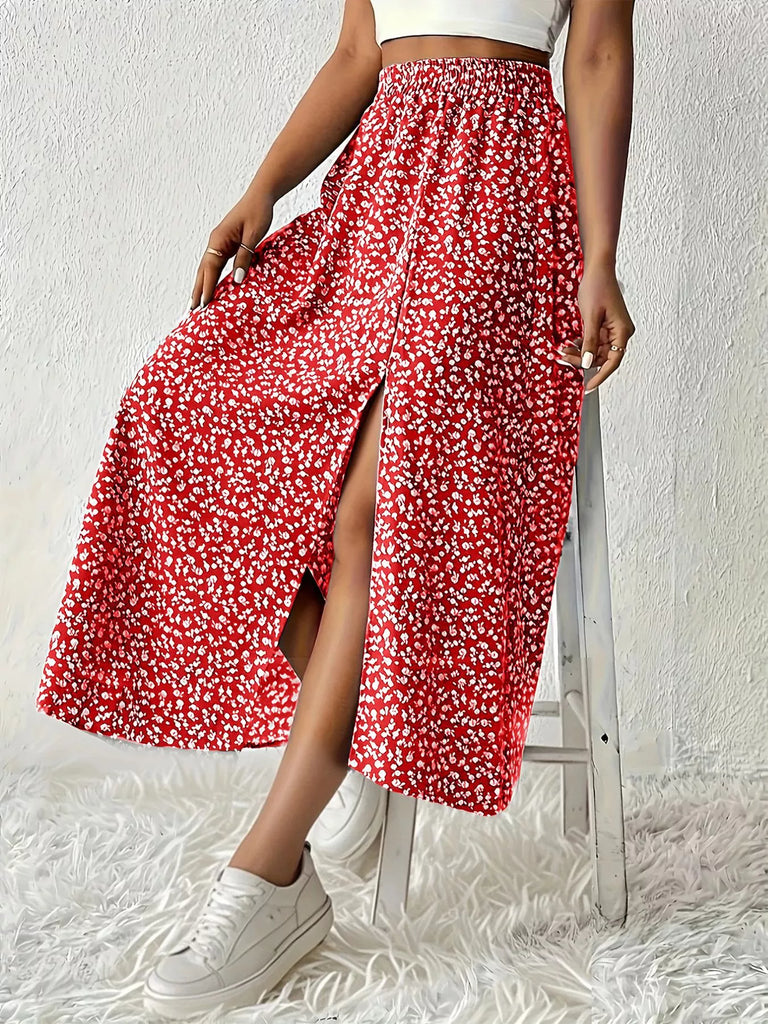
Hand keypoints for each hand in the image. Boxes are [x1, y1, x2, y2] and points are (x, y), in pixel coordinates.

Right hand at [189, 187, 274, 309]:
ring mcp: (219, 242)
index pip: (210, 269)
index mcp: (219, 240)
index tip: (203, 304)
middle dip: (198, 290)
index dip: (206, 287)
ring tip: (198, 301)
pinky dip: (212, 276)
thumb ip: (244, 256)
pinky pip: (216, 263)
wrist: (260, 196)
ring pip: (207, 268)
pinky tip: (213, 285)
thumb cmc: (258, 212)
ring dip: (202, 284)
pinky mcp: (226, 243)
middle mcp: (215, 242)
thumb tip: (236, 279)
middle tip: (192, 309)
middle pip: (203, 270)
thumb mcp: (253, 236)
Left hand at [556, 262, 635, 392]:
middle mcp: (620, 332)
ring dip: (580, 352)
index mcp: (622, 331)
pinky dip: (582, 344)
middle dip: (583, 360)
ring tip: (563, 350)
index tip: (589, 387)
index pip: (613, 361)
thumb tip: (588, 363)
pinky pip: (594, 341)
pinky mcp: (605, 326)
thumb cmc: (597, 287)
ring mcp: (613, 329)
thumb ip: (589, 342)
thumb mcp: (590, 317)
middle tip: (564, 358)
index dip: (601, 376)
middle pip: (602, 357)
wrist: (597, 269)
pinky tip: (570, 344)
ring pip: (596, 350)